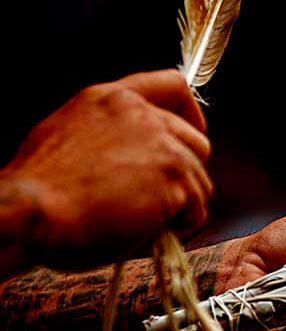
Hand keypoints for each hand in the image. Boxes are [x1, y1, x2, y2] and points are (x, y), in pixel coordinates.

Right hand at [1, 70, 212, 268]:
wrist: (30, 212)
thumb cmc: (39, 190)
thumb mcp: (66, 136)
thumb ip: (107, 134)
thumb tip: (130, 157)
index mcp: (112, 100)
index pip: (173, 86)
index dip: (190, 114)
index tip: (192, 133)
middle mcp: (143, 116)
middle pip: (197, 142)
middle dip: (185, 174)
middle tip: (160, 200)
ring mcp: (164, 145)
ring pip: (200, 181)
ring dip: (180, 207)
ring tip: (145, 224)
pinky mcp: (175, 177)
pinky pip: (198, 210)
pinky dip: (182, 228)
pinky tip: (152, 234)